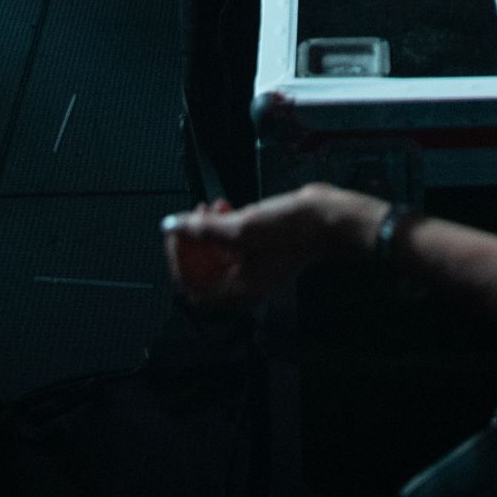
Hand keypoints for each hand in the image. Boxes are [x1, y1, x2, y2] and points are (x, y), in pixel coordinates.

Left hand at [162, 184, 367, 304]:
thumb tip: (170, 225)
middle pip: (203, 272)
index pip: (195, 289)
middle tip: (189, 218)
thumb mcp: (241, 228)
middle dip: (193, 243)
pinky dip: (223, 226)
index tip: (175, 237)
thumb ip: (201, 228)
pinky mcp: (261, 249)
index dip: (180, 263)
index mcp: (241, 291)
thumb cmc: (290, 229)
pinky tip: (224, 206)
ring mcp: (253, 267)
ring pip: (216, 254)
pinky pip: (231, 244)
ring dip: (207, 230)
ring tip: (209, 206)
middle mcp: (245, 284)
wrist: (327, 217)